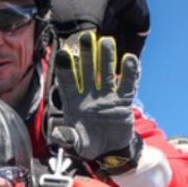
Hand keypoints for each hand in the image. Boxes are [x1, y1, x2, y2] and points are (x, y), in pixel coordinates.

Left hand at [51, 30, 141, 174]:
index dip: (66, 68)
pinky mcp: (123, 101)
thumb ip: (66, 139)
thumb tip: (57, 134)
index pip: (68, 82)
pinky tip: (130, 59)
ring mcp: (107, 96)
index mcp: (74, 102)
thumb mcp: (75, 145)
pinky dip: (130, 73)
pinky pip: (127, 85)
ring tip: (106, 41)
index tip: (63, 54)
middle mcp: (90, 95)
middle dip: (86, 54)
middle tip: (85, 36)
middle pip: (87, 71)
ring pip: (106, 73)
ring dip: (106, 57)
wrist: (110, 150)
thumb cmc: (88, 144)